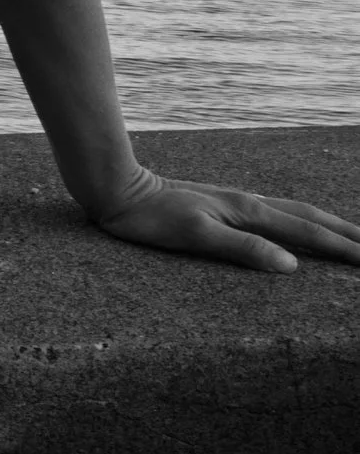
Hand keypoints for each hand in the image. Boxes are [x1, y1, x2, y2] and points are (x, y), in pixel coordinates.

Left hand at [93, 174, 359, 272]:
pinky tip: (296, 227)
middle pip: (312, 217)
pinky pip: (276, 213)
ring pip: (296, 212)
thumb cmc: (150, 217)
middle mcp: (249, 203)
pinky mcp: (223, 206)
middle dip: (349, 234)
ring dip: (329, 224)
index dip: (345, 248)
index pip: (309, 233)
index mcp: (249, 211)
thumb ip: (243, 249)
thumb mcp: (195, 235)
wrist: (116, 188)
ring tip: (353, 237)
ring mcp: (237, 202)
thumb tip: (292, 265)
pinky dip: (300, 221)